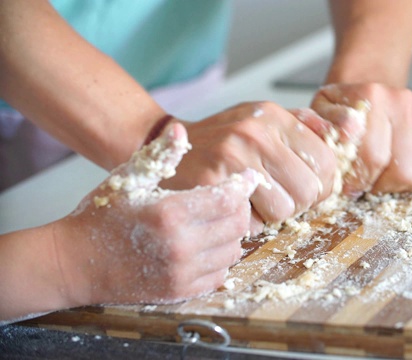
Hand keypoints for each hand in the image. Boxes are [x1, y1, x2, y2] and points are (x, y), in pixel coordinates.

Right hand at [54, 123, 260, 305]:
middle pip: (237, 225)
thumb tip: (181, 130)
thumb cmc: (101, 215)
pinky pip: (220, 274)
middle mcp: (180, 246)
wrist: (74, 264)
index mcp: (169, 213)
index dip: (243, 186)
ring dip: (232, 233)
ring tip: (217, 220)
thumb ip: (160, 155)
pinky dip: (221, 258)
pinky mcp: (180, 292)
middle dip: (241, 208)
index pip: (226, 199)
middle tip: (232, 198)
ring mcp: (181, 273)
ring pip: (233, 251)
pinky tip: (207, 244)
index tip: (248, 177)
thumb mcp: (128, 178)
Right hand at [163, 102, 336, 231]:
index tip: (309, 188)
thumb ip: (306, 125)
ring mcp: (230, 159)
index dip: (323, 184)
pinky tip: (236, 208)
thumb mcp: (262, 119)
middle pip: (308, 191)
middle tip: (281, 198)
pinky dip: (248, 223)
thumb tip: (350, 129)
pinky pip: (251, 223)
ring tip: (256, 202)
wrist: (161, 145)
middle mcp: (253, 133)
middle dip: (299, 202)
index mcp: (272, 116)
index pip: (326, 162)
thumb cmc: (221, 139)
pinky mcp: (210, 186)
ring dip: (273, 215)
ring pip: (283, 210)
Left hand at [310, 83, 411, 196]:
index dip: (359, 180)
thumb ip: (324, 124)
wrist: (368, 86)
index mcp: (373, 96)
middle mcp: (404, 102)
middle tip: (367, 182)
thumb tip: (347, 133)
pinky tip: (401, 173)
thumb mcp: (322, 111)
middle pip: (403, 170)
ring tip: (384, 177)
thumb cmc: (343, 107)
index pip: (373, 156)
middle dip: (381, 186)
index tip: (349, 186)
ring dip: (402, 185)